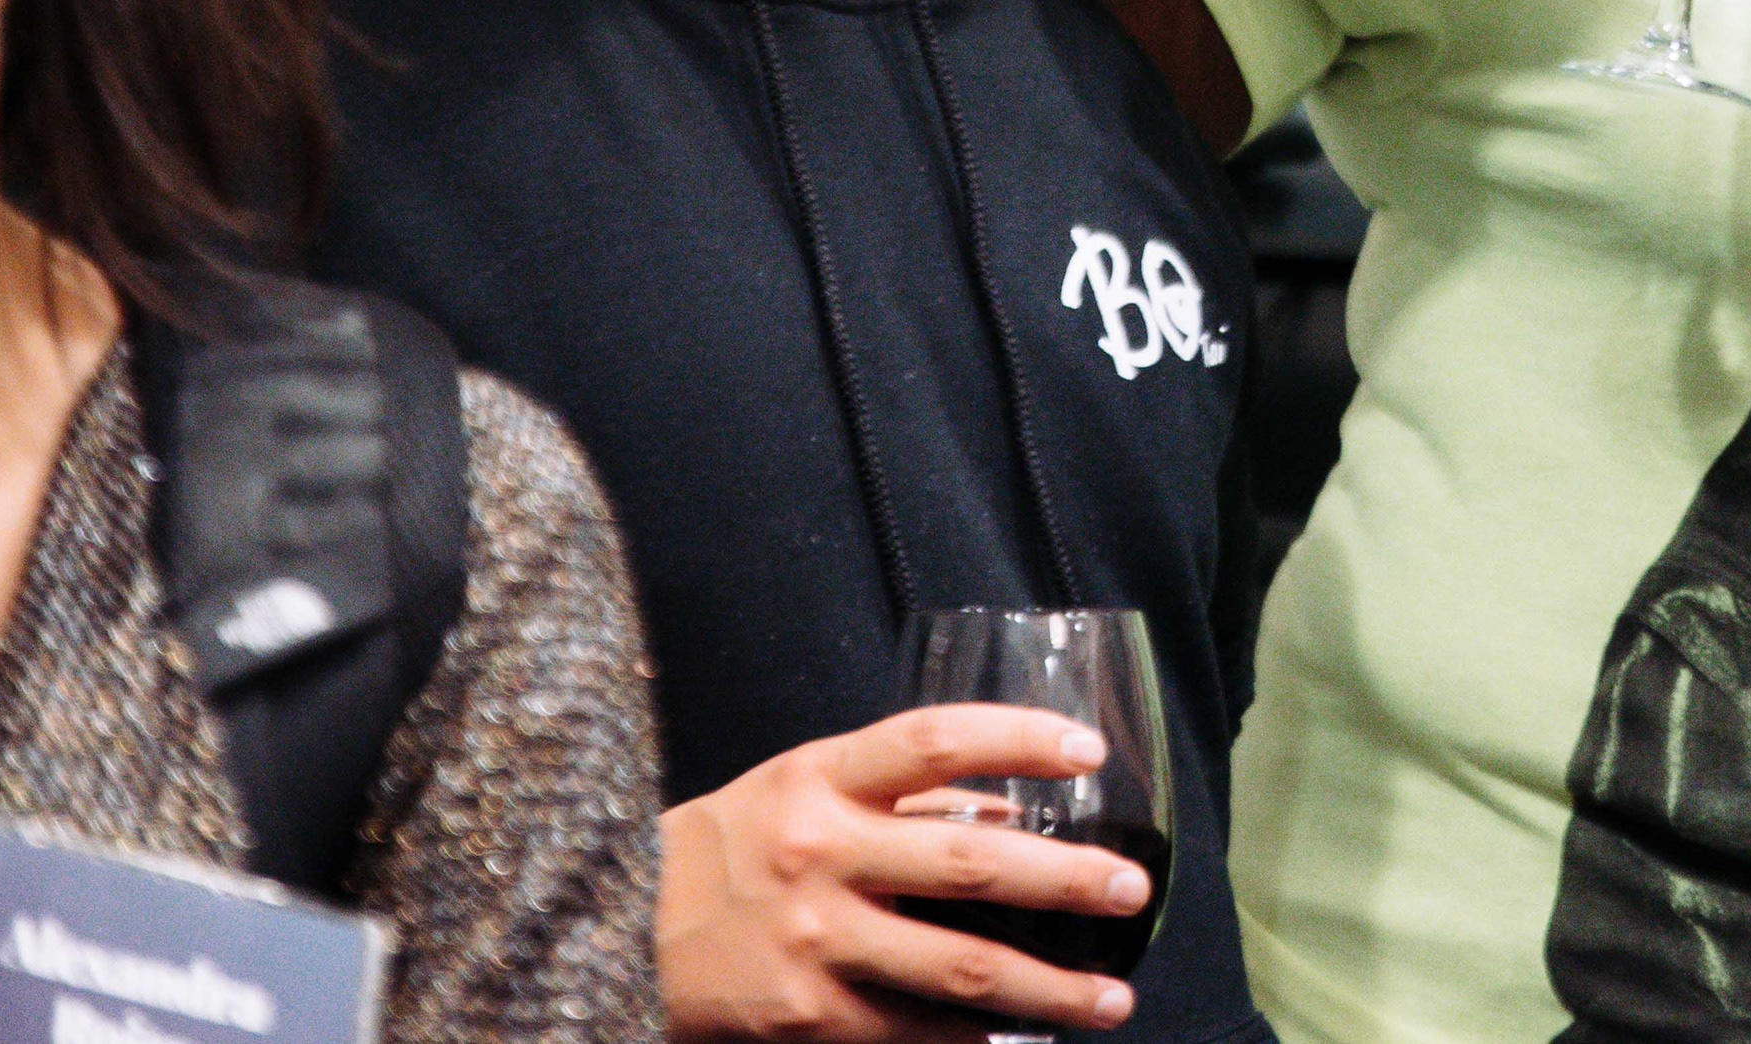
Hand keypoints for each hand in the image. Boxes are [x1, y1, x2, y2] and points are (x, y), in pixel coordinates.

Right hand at [658, 705, 1149, 1041]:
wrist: (620, 930)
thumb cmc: (733, 846)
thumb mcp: (803, 787)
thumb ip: (897, 794)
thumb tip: (1013, 815)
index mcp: (822, 780)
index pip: (934, 741)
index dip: (1018, 738)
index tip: (1089, 750)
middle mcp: (821, 855)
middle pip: (969, 863)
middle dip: (1065, 880)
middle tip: (1130, 889)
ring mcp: (817, 943)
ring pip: (960, 969)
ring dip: (1049, 989)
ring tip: (1112, 999)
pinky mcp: (809, 1017)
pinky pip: (916, 1032)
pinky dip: (979, 1039)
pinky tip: (1029, 1039)